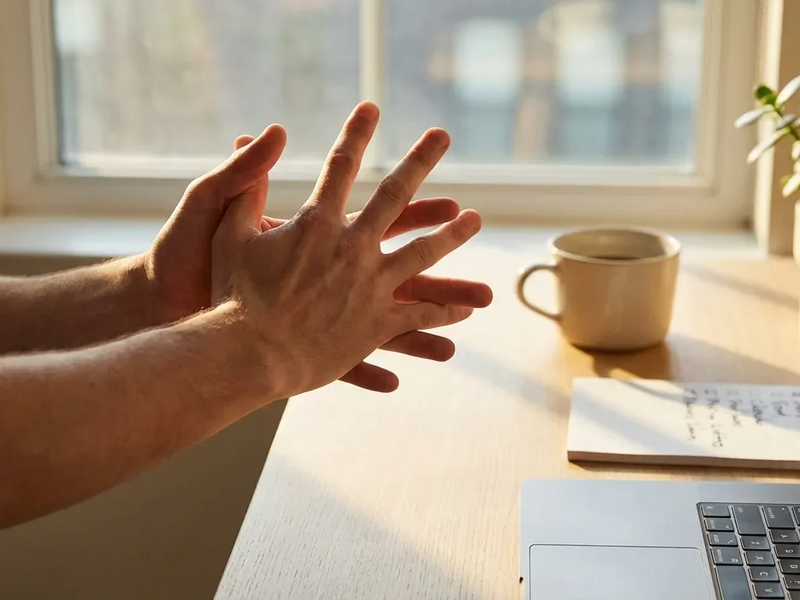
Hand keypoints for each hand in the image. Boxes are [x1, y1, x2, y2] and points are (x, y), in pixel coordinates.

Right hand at [210, 102, 489, 395]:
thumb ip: (246, 188)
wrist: (248, 355)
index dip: (355, 133)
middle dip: (419, 161)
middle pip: (395, 197)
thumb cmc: (233, 296)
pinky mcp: (375, 327)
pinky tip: (462, 315)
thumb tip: (253, 139)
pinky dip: (439, 315)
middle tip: (441, 136)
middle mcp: (353, 249)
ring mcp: (370, 288)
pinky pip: (415, 317)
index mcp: (318, 224)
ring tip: (475, 220)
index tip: (372, 108)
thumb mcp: (230, 234)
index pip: (341, 166)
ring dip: (451, 235)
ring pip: (422, 255)